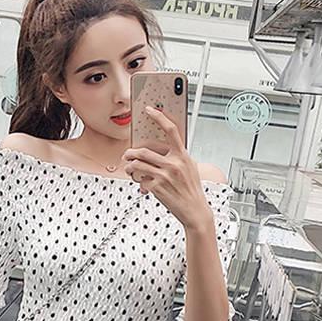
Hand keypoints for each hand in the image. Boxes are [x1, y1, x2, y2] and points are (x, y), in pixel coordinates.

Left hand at [122, 106, 213, 232]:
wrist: (195, 210)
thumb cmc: (191, 190)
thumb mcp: (189, 168)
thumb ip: (177, 157)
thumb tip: (162, 150)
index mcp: (183, 155)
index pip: (170, 130)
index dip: (159, 117)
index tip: (150, 110)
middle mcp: (174, 163)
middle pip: (144, 151)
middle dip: (131, 153)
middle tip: (126, 155)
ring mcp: (164, 175)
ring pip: (138, 165)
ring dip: (129, 167)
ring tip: (128, 168)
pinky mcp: (157, 187)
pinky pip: (141, 180)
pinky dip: (139, 183)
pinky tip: (142, 186)